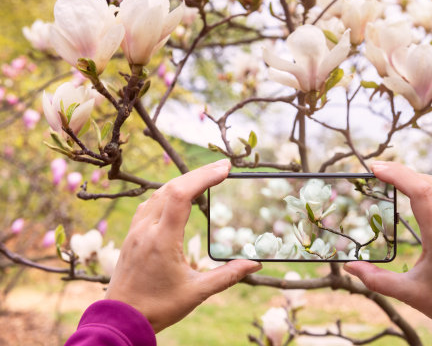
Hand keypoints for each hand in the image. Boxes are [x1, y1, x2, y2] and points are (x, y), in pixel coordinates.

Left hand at [105, 159, 260, 331]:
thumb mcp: (197, 292)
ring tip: (205, 176)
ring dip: (182, 180)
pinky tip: (177, 195)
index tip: (225, 169)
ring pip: (158, 192)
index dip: (204, 177)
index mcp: (162, 240)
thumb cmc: (158, 307)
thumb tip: (255, 265)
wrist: (121, 319)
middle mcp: (146, 229)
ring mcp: (136, 230)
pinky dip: (167, 192)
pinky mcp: (132, 235)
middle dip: (199, 173)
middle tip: (223, 167)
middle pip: (172, 187)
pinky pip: (149, 203)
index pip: (182, 195)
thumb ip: (227, 276)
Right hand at [344, 161, 431, 329]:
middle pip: (429, 184)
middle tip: (377, 169)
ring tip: (395, 176)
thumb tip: (350, 268)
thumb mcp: (409, 293)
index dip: (397, 175)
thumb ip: (376, 280)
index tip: (375, 169)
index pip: (420, 192)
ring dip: (418, 178)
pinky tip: (420, 192)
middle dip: (402, 172)